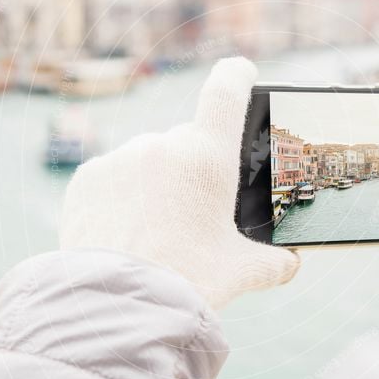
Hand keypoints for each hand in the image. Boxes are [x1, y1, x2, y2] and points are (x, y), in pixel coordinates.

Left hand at [59, 57, 299, 308]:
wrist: (117, 307)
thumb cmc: (188, 282)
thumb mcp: (242, 272)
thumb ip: (273, 262)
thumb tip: (290, 262)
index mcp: (207, 156)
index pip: (225, 89)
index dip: (237, 74)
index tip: (243, 71)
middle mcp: (162, 145)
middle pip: (188, 141)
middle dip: (195, 168)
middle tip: (196, 210)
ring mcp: (120, 159)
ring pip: (148, 160)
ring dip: (157, 183)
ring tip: (157, 231)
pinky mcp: (87, 179)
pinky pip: (113, 177)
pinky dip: (122, 195)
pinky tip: (126, 232)